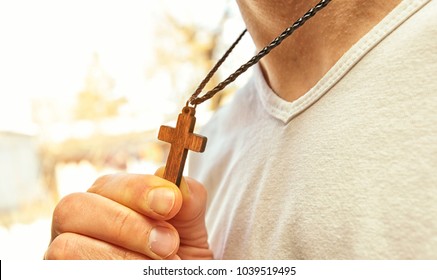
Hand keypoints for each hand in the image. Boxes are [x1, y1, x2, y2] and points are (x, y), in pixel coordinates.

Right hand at [44, 168, 212, 259]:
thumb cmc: (175, 260)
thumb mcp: (189, 233)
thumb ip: (187, 205)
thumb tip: (180, 186)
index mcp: (105, 201)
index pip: (107, 183)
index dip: (139, 189)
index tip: (171, 202)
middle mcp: (77, 225)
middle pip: (73, 207)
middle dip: (125, 224)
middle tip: (168, 244)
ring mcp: (62, 255)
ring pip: (65, 246)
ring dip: (119, 258)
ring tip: (157, 268)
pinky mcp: (60, 274)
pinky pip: (67, 270)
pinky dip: (111, 271)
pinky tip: (139, 276)